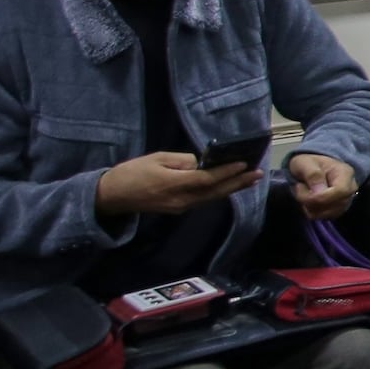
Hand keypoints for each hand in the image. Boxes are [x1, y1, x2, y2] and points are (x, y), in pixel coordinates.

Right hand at [95, 150, 258, 219]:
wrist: (112, 196)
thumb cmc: (132, 173)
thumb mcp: (157, 159)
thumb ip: (183, 161)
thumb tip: (202, 163)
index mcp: (174, 184)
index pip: (208, 179)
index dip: (227, 172)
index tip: (244, 163)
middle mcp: (181, 199)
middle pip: (215, 191)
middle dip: (237, 182)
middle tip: (257, 174)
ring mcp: (180, 207)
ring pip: (211, 197)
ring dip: (231, 188)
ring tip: (249, 179)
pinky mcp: (178, 209)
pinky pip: (203, 200)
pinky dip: (217, 192)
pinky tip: (227, 186)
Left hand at [285, 150, 357, 220]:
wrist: (313, 167)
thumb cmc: (309, 163)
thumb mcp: (305, 162)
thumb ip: (312, 174)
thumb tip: (318, 192)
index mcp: (345, 173)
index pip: (341, 191)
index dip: (321, 196)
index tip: (301, 188)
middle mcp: (350, 190)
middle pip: (334, 205)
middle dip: (310, 200)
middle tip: (299, 187)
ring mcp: (345, 202)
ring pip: (326, 214)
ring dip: (308, 206)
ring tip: (304, 192)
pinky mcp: (337, 211)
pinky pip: (321, 218)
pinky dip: (310, 211)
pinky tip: (308, 200)